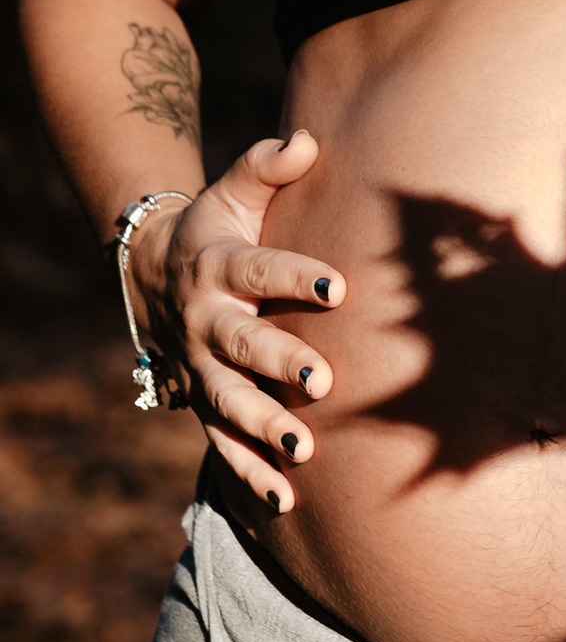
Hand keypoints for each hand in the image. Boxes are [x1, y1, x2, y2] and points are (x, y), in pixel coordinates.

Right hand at [128, 130, 344, 510]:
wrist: (152, 274)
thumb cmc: (218, 227)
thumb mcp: (234, 191)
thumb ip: (268, 164)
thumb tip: (307, 139)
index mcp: (219, 267)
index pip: (259, 270)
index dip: (295, 277)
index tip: (337, 286)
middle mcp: (208, 323)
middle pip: (242, 345)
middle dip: (280, 364)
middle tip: (322, 380)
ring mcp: (202, 369)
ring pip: (229, 403)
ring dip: (264, 429)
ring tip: (302, 449)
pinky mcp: (204, 404)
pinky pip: (224, 445)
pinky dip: (250, 474)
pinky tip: (286, 501)